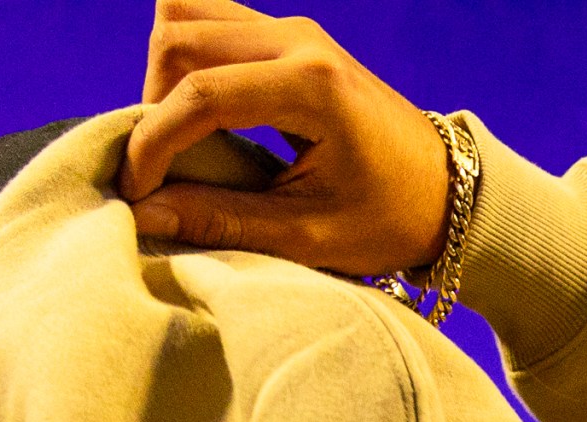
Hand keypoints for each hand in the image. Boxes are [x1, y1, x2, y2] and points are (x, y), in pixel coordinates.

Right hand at [121, 2, 449, 276]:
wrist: (449, 191)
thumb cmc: (390, 220)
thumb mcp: (308, 236)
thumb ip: (221, 220)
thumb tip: (143, 214)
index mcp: (311, 85)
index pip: (199, 93)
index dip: (153, 143)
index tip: (137, 193)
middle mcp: (300, 40)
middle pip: (178, 36)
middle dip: (152, 105)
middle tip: (160, 167)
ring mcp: (295, 29)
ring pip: (187, 14)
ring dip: (165, 75)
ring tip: (178, 139)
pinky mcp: (290, 34)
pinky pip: (211, 21)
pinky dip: (187, 60)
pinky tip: (200, 116)